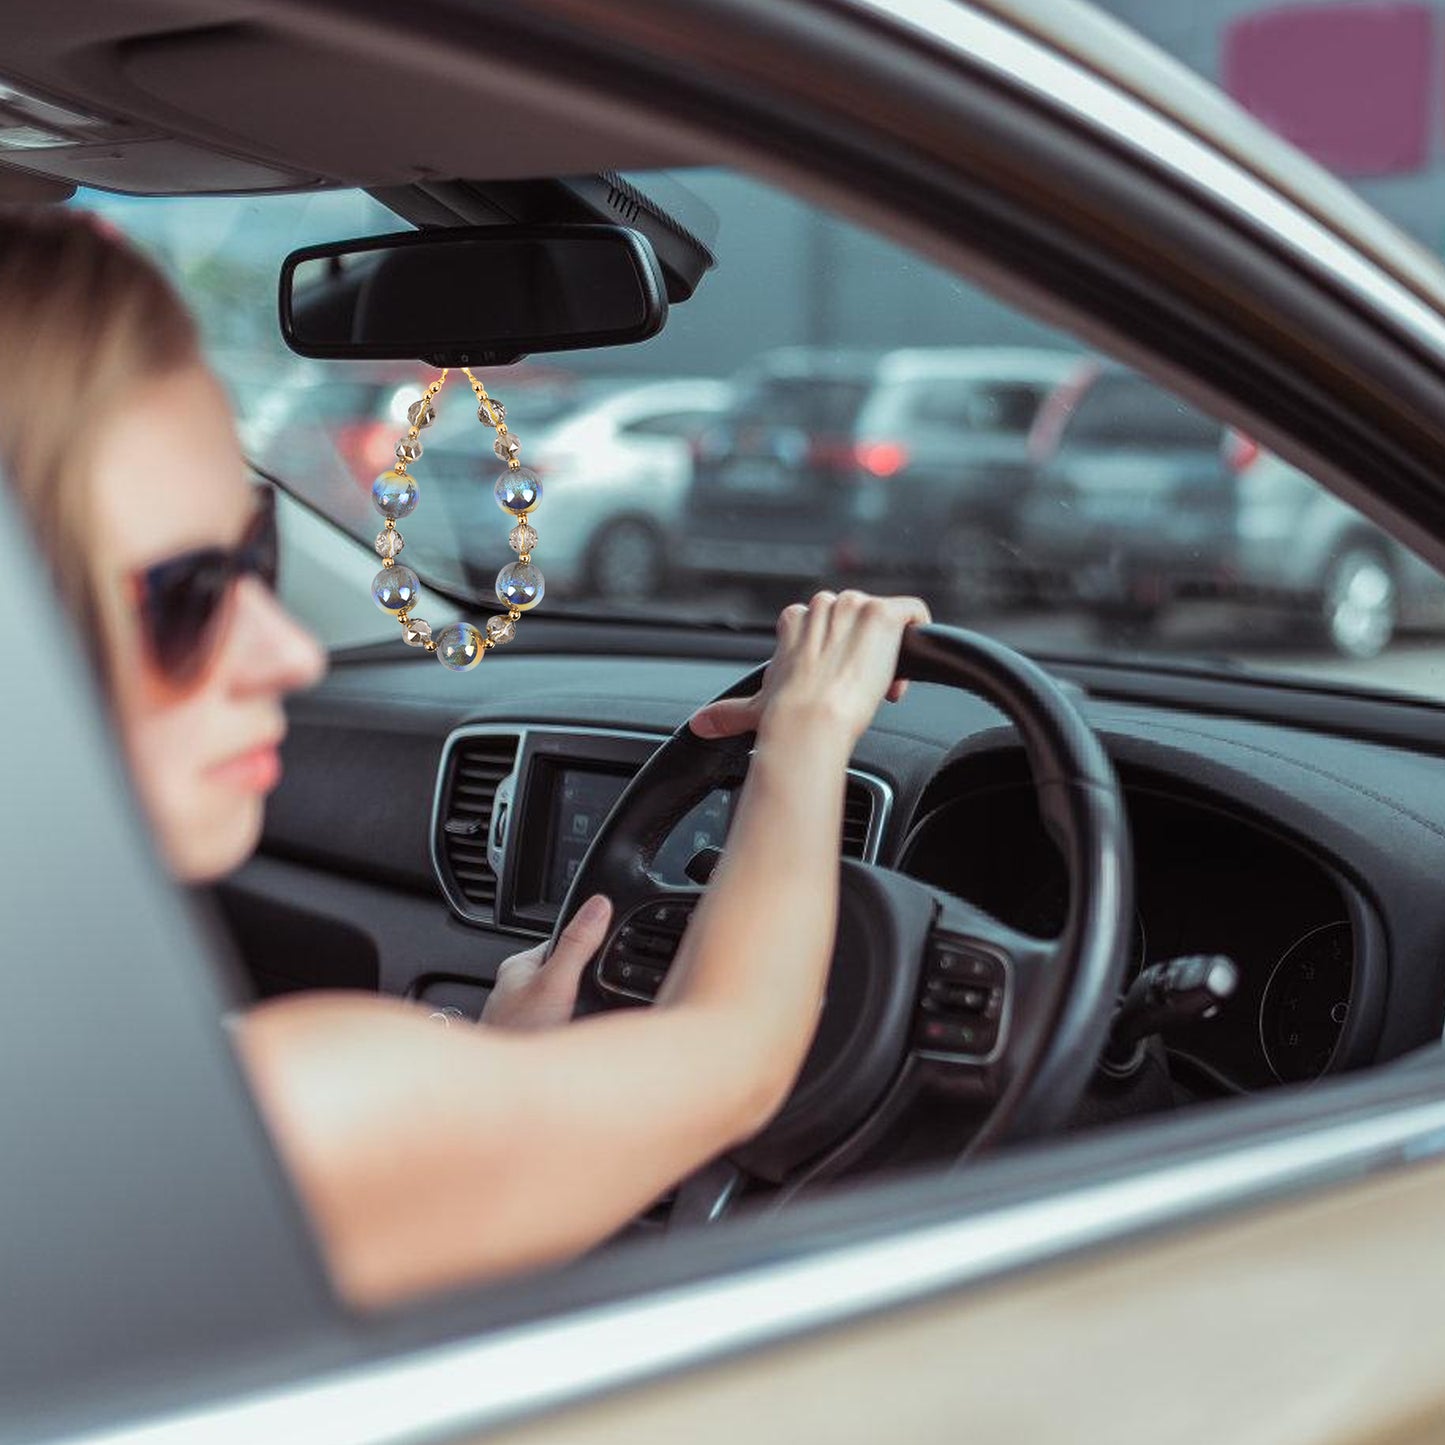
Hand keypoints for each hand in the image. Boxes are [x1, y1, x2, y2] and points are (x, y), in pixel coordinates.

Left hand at [479, 893, 613, 1030]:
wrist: (498, 1095)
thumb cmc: (516, 1037)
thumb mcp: (556, 984)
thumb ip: (577, 944)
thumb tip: (597, 905)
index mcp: (519, 966)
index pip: (562, 940)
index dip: (589, 946)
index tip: (610, 952)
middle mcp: (516, 989)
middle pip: (565, 974)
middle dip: (586, 985)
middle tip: (602, 998)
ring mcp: (522, 1017)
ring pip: (562, 1003)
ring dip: (577, 1012)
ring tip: (586, 1023)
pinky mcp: (529, 1040)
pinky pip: (558, 1027)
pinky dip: (569, 1032)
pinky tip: (575, 1042)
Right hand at [687, 590, 930, 749]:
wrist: (810, 722)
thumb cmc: (783, 717)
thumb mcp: (753, 710)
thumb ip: (727, 712)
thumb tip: (697, 724)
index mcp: (796, 622)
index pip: (825, 624)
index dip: (835, 656)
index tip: (835, 687)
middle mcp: (826, 605)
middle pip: (859, 621)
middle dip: (865, 655)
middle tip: (861, 693)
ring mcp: (857, 606)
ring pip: (886, 621)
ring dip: (889, 654)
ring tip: (881, 690)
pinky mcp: (885, 614)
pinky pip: (915, 612)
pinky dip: (918, 636)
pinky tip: (906, 671)